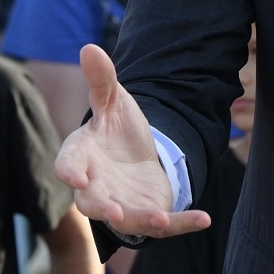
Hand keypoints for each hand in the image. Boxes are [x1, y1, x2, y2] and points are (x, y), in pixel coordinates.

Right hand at [53, 45, 210, 238]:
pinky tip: (204, 218)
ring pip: (128, 219)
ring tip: (159, 219)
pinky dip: (184, 222)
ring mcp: (124, 204)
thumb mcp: (112, 102)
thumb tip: (89, 48)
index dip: (70, 172)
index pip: (69, 165)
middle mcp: (98, 186)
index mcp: (82, 157)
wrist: (138, 155)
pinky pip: (166, 224)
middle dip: (101, 208)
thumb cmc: (115, 130)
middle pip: (91, 203)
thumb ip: (101, 80)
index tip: (75, 177)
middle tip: (113, 212)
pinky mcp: (150, 213)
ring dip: (142, 221)